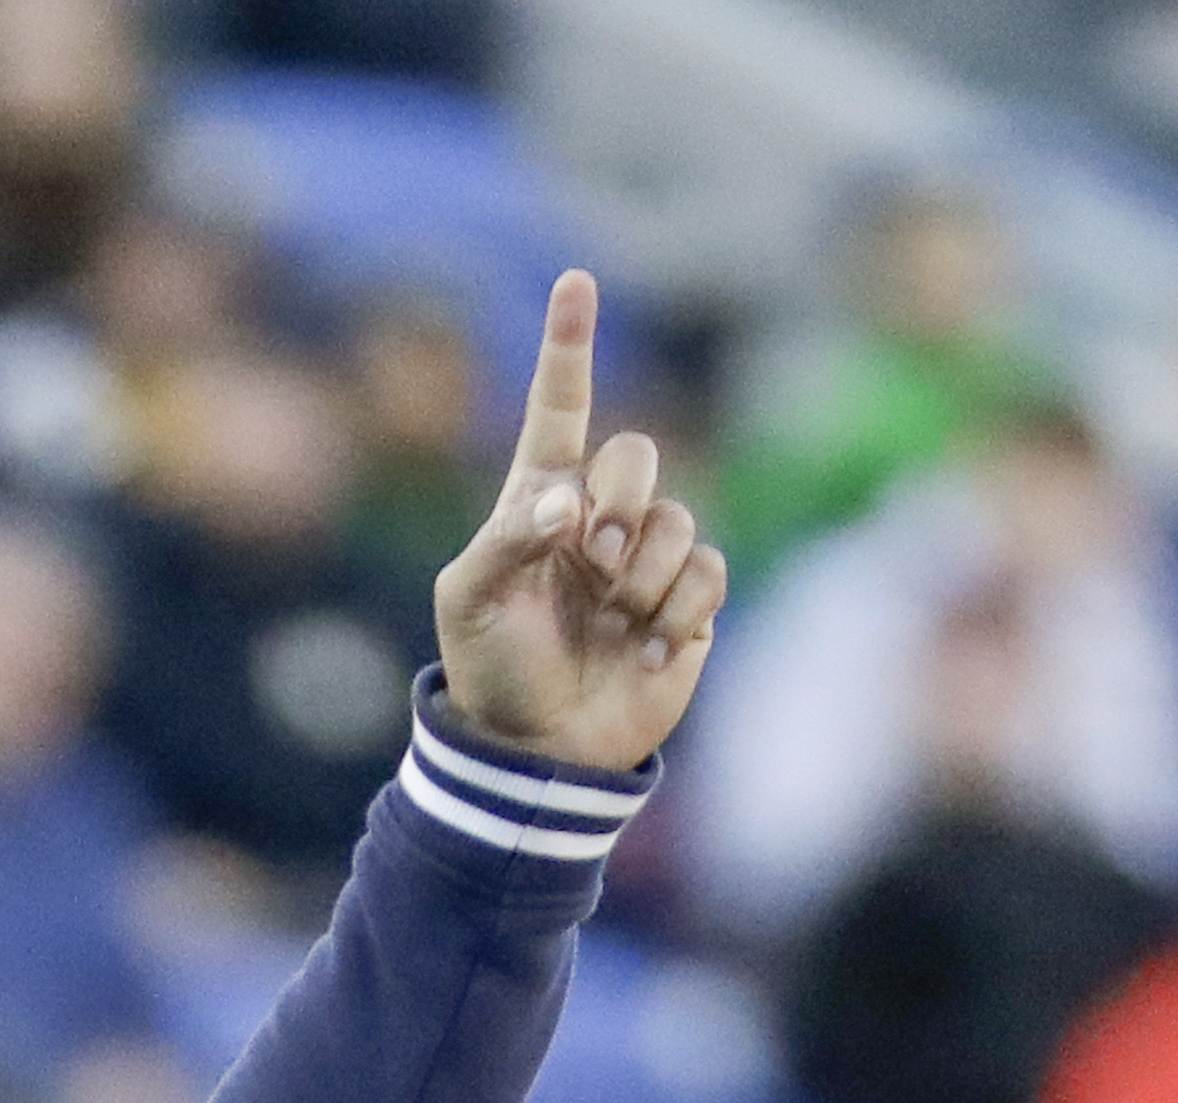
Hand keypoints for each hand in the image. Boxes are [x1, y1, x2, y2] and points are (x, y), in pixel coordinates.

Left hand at [434, 273, 727, 775]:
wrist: (539, 748)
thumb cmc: (492, 668)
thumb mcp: (468, 600)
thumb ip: (506, 538)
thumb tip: (567, 501)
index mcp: (536, 500)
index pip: (558, 408)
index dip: (568, 344)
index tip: (576, 280)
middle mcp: (597, 516)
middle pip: (636, 456)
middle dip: (619, 506)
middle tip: (589, 565)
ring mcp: (646, 556)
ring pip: (677, 520)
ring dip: (642, 575)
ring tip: (613, 622)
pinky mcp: (690, 598)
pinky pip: (709, 571)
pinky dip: (677, 612)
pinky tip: (647, 650)